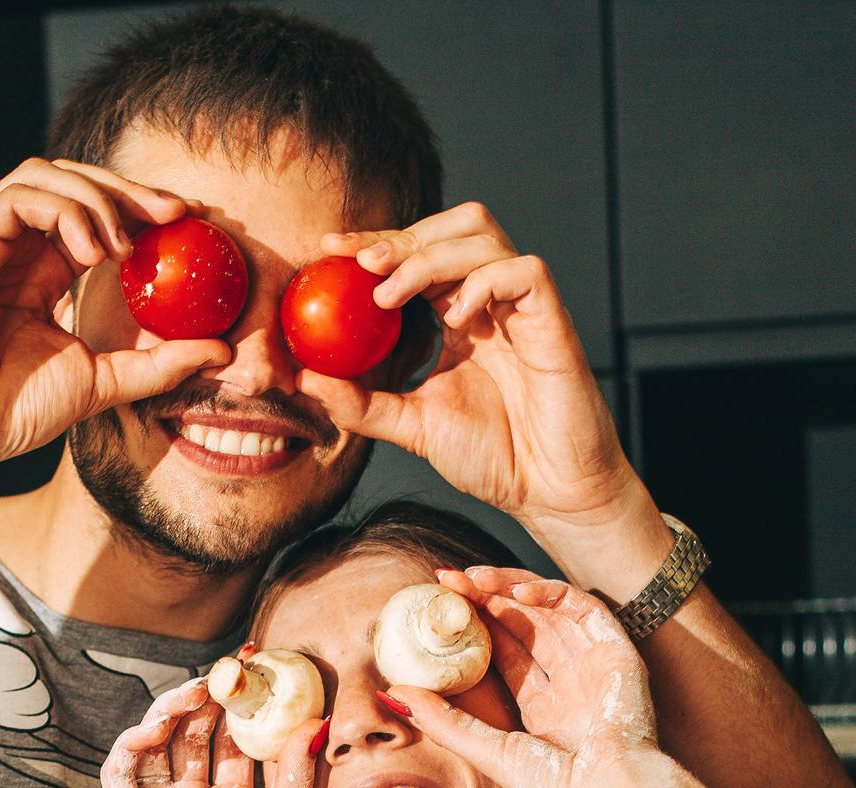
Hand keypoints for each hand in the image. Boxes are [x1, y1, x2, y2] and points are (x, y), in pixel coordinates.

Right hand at [0, 158, 231, 484]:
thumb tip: (222, 352)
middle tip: (175, 211)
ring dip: (95, 198)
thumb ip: (157, 363)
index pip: (91, 217)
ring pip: (43, 176)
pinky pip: (17, 198)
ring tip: (124, 244)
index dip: (138, 210)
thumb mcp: (100, 383)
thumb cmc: (5, 414)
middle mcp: (10, 250)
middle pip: (71, 184)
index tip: (187, 223)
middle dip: (128, 190)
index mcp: (38, 274)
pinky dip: (62, 210)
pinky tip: (90, 251)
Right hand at [100, 679, 320, 787]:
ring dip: (169, 713)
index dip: (240, 706)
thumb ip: (294, 776)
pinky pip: (121, 775)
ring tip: (195, 693)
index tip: (256, 669)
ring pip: (156, 746)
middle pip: (192, 735)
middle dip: (205, 700)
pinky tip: (154, 728)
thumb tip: (318, 722)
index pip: (230, 740)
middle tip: (226, 673)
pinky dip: (130, 745)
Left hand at [293, 204, 651, 553]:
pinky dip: (485, 279)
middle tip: (360, 264)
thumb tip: (302, 380)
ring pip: (483, 237)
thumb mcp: (412, 427)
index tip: (329, 250)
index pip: (418, 255)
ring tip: (393, 295)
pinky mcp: (553, 321)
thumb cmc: (496, 459)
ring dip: (431, 256)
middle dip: (402, 236)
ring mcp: (524, 307)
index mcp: (462, 316)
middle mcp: (494, 301)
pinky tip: (455, 315)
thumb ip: (361, 403)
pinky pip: (524, 271)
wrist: (551, 493)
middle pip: (454, 226)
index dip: (377, 243)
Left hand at [392, 569, 684, 787]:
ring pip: (549, 610)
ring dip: (509, 588)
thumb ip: (446, 722)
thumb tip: (392, 693)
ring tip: (471, 579)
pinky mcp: (617, 652)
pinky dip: (550, 593)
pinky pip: (583, 609)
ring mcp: (595, 665)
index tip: (436, 608)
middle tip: (446, 581)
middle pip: (524, 626)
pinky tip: (514, 592)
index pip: (505, 654)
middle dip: (485, 600)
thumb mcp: (491, 754)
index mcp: (546, 711)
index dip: (472, 628)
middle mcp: (571, 684)